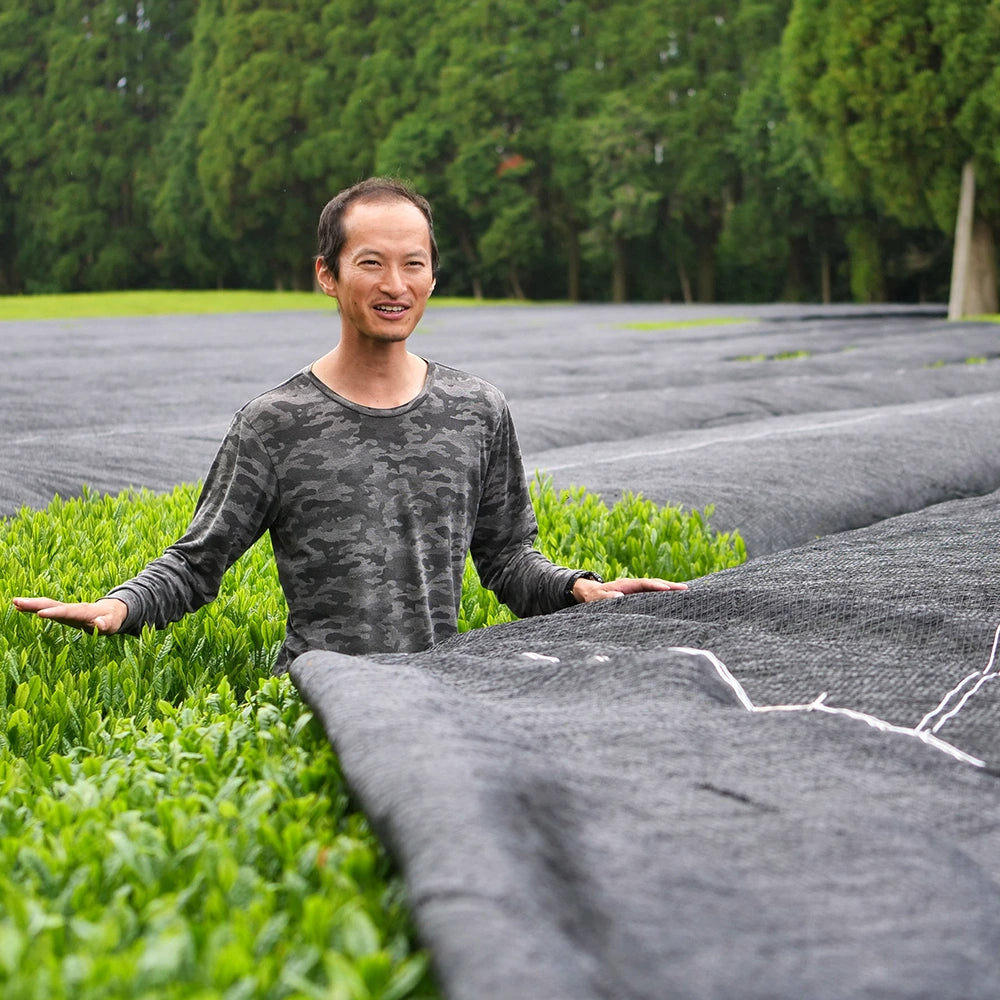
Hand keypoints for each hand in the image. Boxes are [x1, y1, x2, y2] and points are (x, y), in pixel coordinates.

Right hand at [11, 596, 127, 634]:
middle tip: (18, 602)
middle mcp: (72, 608)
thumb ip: (106, 624)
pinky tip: (19, 607)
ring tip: (15, 602)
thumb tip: (100, 623)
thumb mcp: (112, 624)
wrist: (112, 611)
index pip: (68, 612)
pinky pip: (45, 607)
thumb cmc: (112, 619)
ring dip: (31, 604)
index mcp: (83, 612)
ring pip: (46, 604)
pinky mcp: (61, 612)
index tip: (41, 613)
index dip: (55, 613)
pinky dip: (33, 607)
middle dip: (36, 604)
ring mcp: (65, 609)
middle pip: (52, 605)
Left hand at [571, 576, 688, 603]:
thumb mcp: (596, 597)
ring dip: (669, 589)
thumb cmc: (593, 597)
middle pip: (654, 583)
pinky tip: (674, 599)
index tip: (667, 588)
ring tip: (685, 591)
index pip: (643, 583)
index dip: (655, 585)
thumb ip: (606, 597)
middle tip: (685, 588)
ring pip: (656, 587)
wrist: (591, 593)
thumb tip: (619, 596)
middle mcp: (633, 585)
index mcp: (625, 584)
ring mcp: (637, 590)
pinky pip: (653, 594)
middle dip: (669, 586)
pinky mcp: (638, 595)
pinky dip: (664, 594)